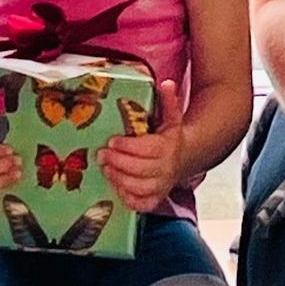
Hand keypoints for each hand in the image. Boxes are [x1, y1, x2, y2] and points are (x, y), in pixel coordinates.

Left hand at [100, 79, 184, 211]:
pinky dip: (126, 196)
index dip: (128, 146)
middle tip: (102, 154)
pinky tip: (116, 184)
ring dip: (118, 178)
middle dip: (117, 162)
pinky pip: (139, 203)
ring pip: (137, 186)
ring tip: (105, 167)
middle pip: (139, 169)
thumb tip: (166, 82)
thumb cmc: (170, 137)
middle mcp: (166, 169)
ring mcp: (161, 187)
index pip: (147, 149)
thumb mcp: (172, 117)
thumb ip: (168, 100)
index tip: (112, 140)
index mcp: (168, 147)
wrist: (182, 159)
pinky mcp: (155, 200)